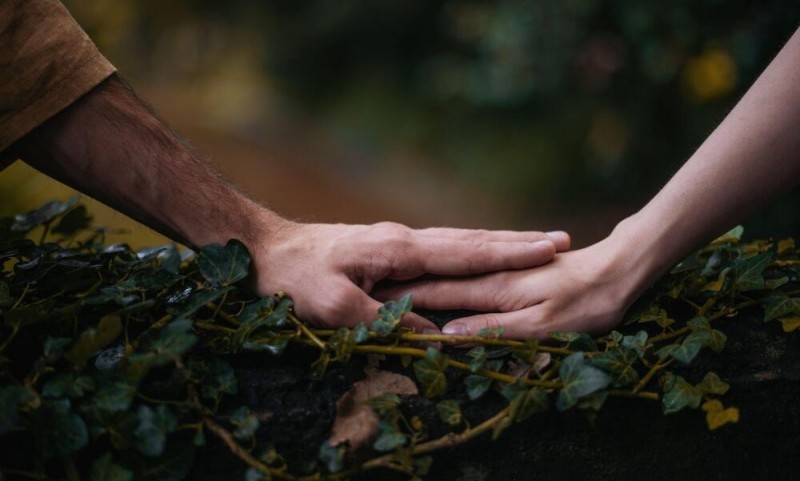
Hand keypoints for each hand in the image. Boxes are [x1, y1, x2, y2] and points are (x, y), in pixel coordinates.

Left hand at [248, 220, 569, 331]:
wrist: (262, 245)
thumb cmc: (291, 276)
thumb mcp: (333, 305)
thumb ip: (385, 320)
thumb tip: (431, 337)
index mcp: (399, 248)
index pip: (466, 252)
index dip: (510, 253)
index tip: (550, 249)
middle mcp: (404, 238)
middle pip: (471, 240)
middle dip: (516, 241)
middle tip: (559, 240)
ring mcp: (395, 240)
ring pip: (457, 240)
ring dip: (497, 242)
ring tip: (532, 242)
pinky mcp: (384, 247)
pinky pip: (439, 248)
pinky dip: (469, 249)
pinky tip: (474, 254)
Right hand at [374, 233, 648, 338]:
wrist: (623, 268)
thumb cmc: (588, 301)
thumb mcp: (544, 325)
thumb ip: (495, 328)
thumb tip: (449, 334)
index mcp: (493, 288)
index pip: (437, 292)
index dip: (404, 297)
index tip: (369, 299)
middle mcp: (493, 275)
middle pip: (440, 276)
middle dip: (405, 280)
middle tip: (368, 282)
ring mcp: (504, 270)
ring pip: (456, 270)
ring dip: (427, 272)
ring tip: (396, 274)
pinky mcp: (517, 270)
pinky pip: (475, 269)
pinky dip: (454, 270)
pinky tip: (450, 271)